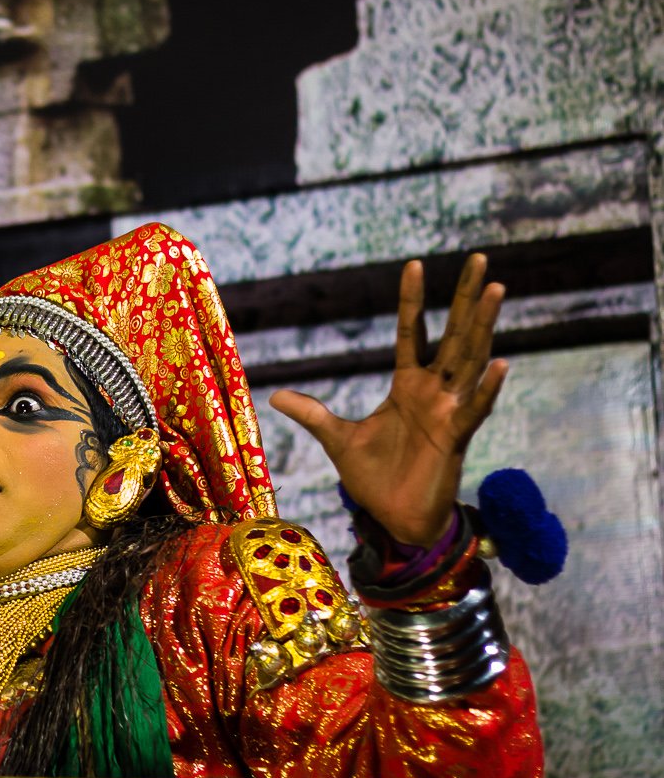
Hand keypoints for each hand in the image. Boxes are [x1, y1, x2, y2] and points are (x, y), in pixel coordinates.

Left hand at [269, 254, 507, 545]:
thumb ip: (313, 413)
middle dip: (466, 298)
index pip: (413, 331)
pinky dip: (487, 388)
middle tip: (480, 259)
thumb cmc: (373, 478)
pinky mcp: (456, 438)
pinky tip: (502, 363)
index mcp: (407, 385)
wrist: (393, 518)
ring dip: (484, 326)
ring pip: (472, 360)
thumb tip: (275, 394)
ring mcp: (448, 412)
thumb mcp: (336, 438)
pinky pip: (475, 409)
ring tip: (497, 291)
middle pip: (453, 334)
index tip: (416, 264)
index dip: (413, 300)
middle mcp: (434, 391)